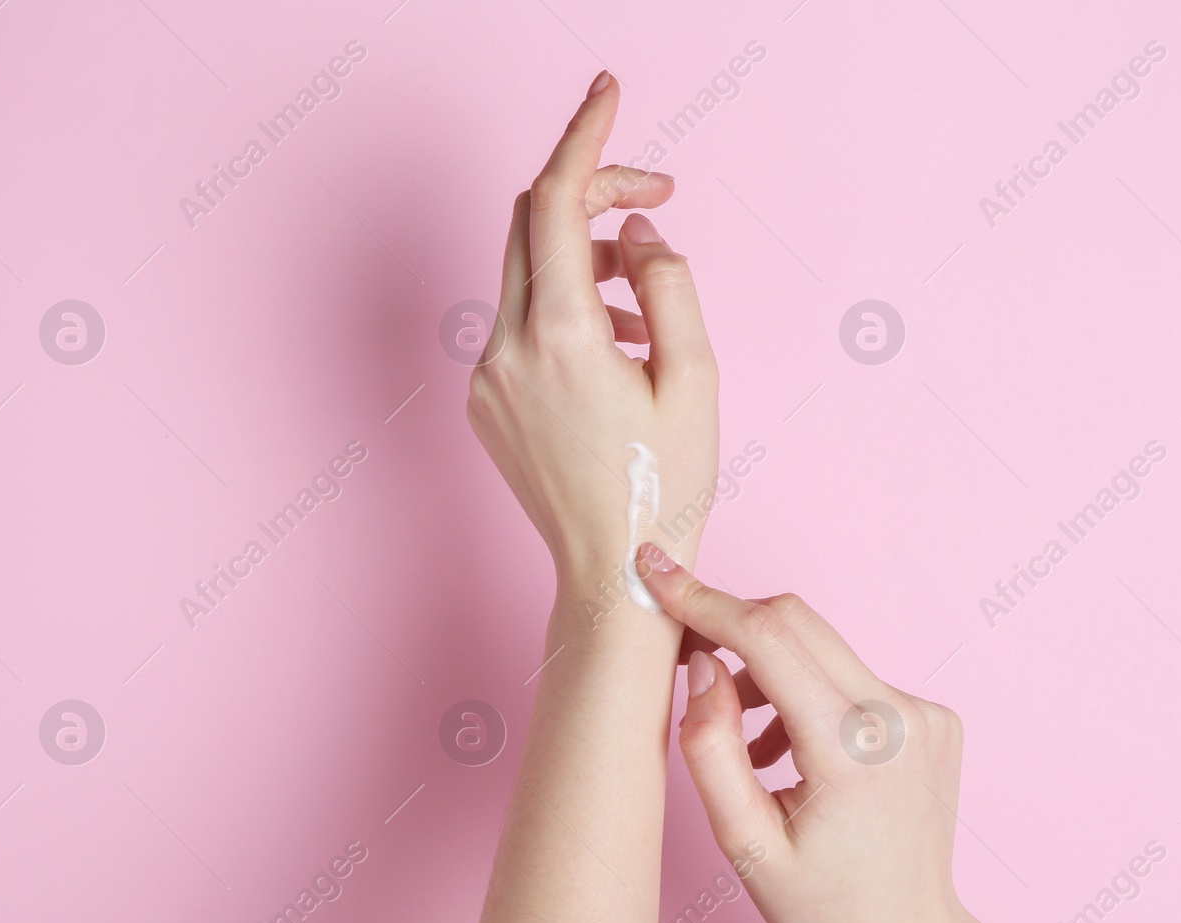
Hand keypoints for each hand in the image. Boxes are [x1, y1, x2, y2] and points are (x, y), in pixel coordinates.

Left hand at [466, 72, 718, 600]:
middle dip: (593, 193)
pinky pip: (519, 319)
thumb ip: (668, 285)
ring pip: (525, 270)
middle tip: (657, 202)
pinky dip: (565, 304)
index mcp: (561, 336)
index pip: (558, 199)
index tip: (608, 90)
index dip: (586, 135)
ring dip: (585, 255)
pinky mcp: (484, 401)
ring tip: (647, 300)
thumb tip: (639, 236)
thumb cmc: (665, 487)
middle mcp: (506, 348)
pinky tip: (614, 346)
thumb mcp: (696, 380)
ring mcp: (486, 376)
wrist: (612, 575)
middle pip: (532, 220)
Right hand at [635, 542, 1096, 922]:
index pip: (767, 638)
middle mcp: (899, 717)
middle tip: (687, 660)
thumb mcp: (744, 847)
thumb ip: (711, 749)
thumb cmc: (824, 907)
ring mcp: (924, 712)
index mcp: (852, 750)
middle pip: (796, 623)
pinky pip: (850, 675)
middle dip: (730, 627)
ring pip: (821, 647)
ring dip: (769, 671)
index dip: (703, 599)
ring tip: (748, 746)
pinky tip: (792, 753)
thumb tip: (700, 665)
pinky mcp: (932, 716)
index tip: (653, 570)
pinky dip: (808, 693)